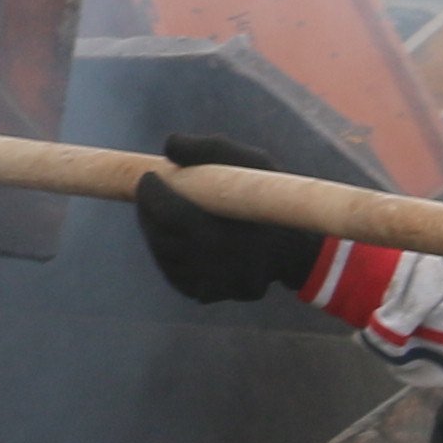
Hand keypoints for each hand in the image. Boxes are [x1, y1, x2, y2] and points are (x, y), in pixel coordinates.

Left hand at [131, 133, 322, 304]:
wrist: (294, 249)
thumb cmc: (269, 201)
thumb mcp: (250, 164)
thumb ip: (208, 151)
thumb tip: (169, 146)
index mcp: (224, 236)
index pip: (170, 216)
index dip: (151, 195)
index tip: (148, 177)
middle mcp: (213, 269)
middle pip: (161, 237)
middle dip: (148, 211)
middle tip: (148, 190)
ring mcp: (206, 286)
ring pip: (163, 255)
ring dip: (157, 230)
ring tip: (162, 209)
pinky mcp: (202, 296)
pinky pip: (173, 270)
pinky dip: (170, 250)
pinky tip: (177, 233)